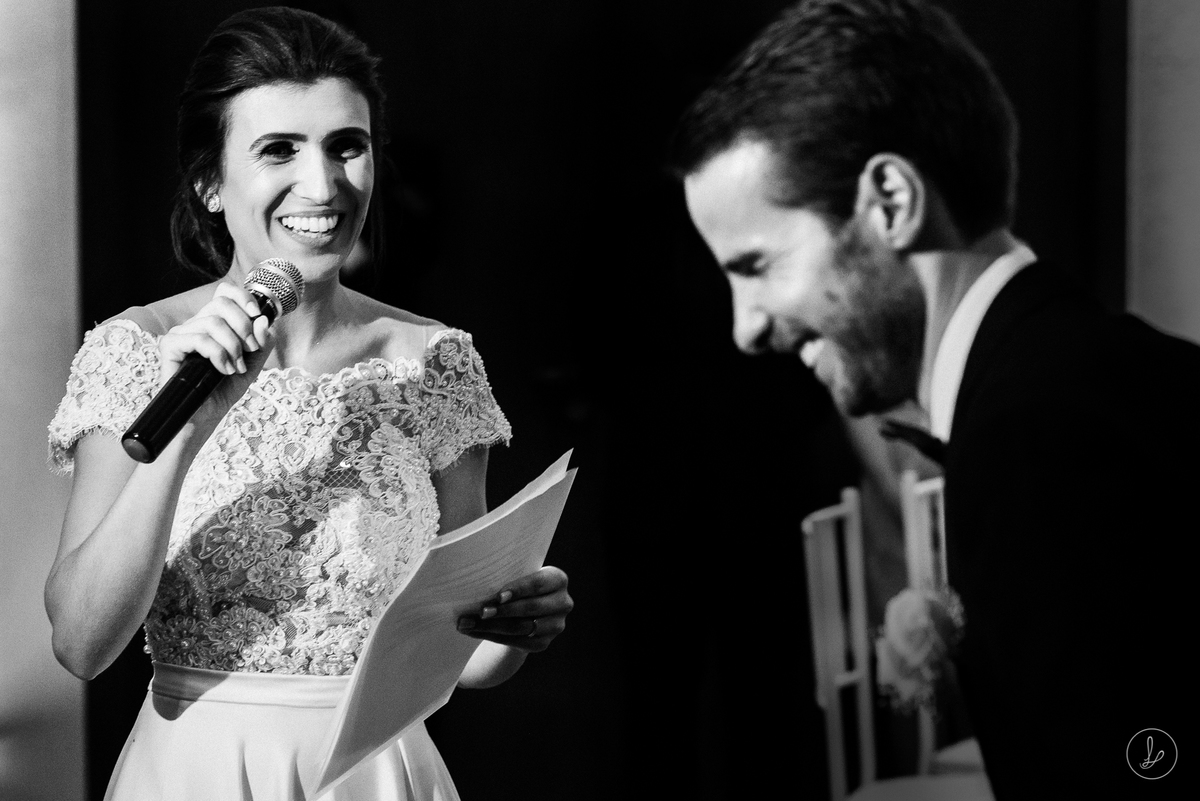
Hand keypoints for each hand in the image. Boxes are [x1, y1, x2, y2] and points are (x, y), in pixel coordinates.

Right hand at [158, 282, 274, 428]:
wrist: (205, 416)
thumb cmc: (224, 389)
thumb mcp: (253, 365)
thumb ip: (262, 343)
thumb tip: (263, 320)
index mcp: (215, 323)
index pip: (225, 292)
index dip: (243, 297)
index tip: (257, 315)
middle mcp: (196, 323)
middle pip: (221, 303)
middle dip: (243, 326)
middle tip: (249, 351)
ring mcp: (181, 333)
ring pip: (213, 322)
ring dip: (232, 347)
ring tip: (235, 368)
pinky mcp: (170, 346)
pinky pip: (199, 338)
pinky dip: (218, 355)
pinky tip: (223, 370)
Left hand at [457, 566, 572, 652]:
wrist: (526, 610)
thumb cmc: (518, 587)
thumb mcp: (518, 578)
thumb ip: (506, 580)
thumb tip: (475, 588)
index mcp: (558, 580)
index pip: (538, 584)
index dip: (518, 589)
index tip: (498, 596)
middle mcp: (563, 603)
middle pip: (531, 608)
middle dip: (503, 610)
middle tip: (480, 611)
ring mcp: (555, 626)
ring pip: (521, 627)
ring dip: (491, 626)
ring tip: (468, 623)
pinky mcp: (543, 643)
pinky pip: (516, 642)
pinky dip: (492, 636)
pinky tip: (474, 631)